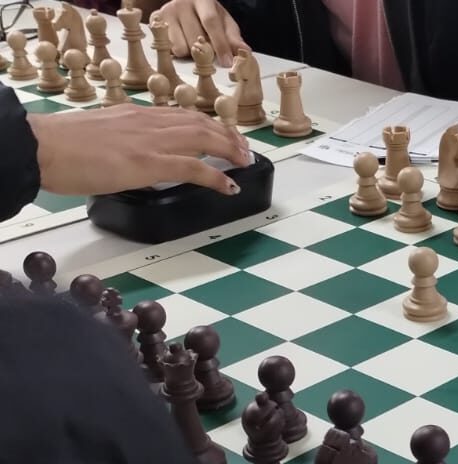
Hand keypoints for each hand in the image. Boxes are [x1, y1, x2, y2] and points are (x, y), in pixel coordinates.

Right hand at [29, 105, 250, 195]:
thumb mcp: (101, 136)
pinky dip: (216, 177)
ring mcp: (150, 141)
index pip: (182, 115)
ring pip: (203, 138)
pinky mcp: (149, 163)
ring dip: (230, 150)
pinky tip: (229, 185)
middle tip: (244, 150)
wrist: (42, 147)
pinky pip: (193, 167)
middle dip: (228, 136)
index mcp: (135, 114)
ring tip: (245, 163)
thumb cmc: (60, 145)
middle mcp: (147, 122)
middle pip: (201, 123)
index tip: (223, 134)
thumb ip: (124, 142)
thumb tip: (134, 157)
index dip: (209, 124)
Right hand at [155, 0, 247, 64]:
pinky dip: (179, 52)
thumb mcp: (224, 22)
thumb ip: (233, 38)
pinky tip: (183, 42)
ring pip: (181, 47)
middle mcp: (182, 3)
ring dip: (191, 54)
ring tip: (194, 44)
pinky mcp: (156, 22)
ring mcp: (167, 12)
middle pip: (195, 38)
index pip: (211, 22)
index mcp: (202, 0)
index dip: (220, 44)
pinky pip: (170, 49)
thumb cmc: (208, 16)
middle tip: (210, 53)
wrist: (185, 3)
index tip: (227, 63)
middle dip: (206, 52)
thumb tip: (245, 52)